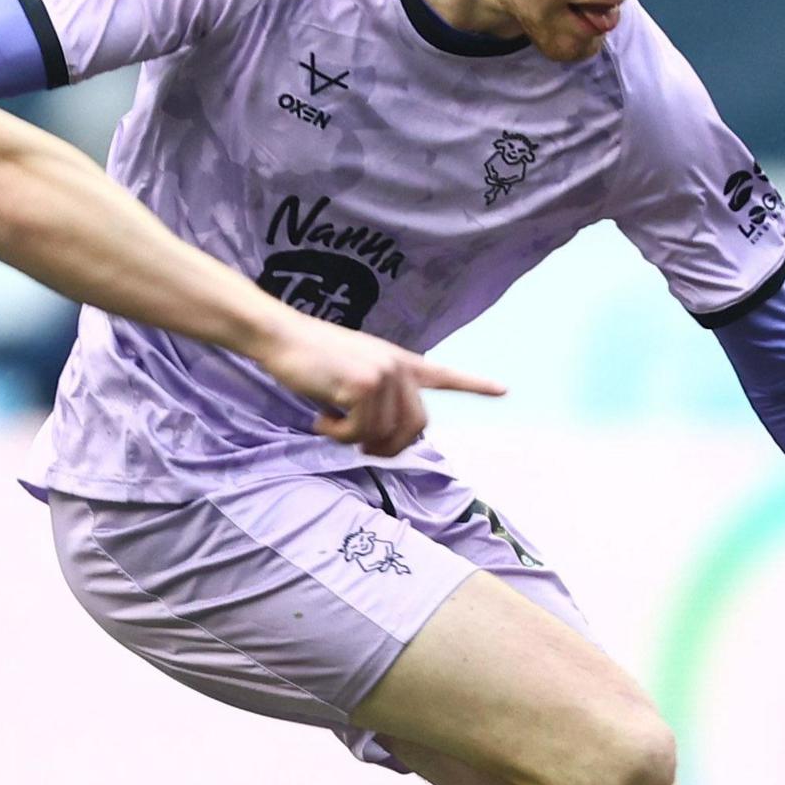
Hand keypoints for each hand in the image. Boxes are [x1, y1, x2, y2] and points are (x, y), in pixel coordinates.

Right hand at [256, 317, 502, 457]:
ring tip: (329, 421)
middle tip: (358, 446)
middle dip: (389, 448)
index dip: (474, 385)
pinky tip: (321, 418)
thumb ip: (378, 398)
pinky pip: (360, 433)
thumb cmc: (310, 359)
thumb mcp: (352, 375)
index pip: (444, 374)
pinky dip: (339, 435)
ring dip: (353, 440)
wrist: (281, 337)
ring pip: (385, 435)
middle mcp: (398, 366)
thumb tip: (386, 438)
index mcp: (399, 361)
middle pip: (416, 427)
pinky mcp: (365, 385)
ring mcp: (384, 374)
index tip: (503, 390)